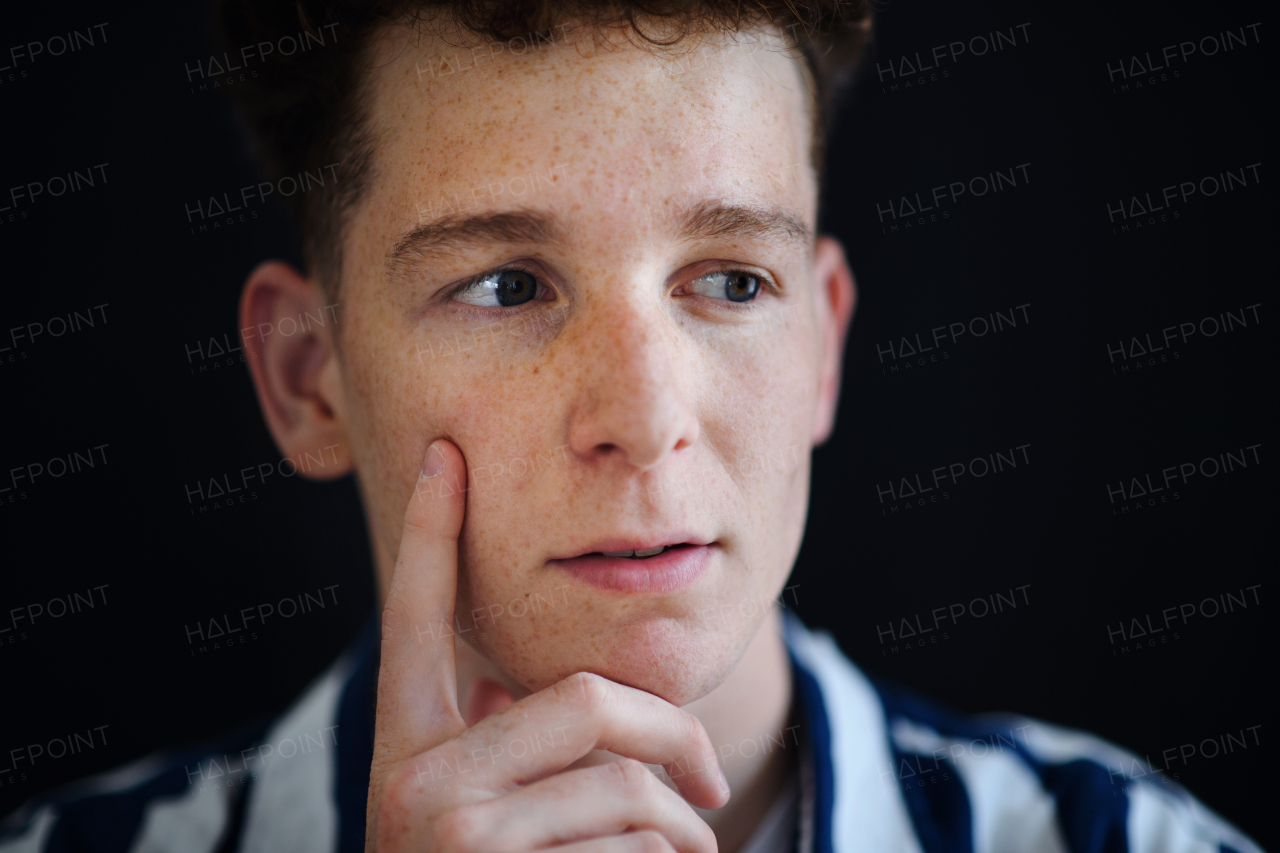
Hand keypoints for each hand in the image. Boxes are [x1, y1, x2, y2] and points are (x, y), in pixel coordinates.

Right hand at [366, 439, 728, 851]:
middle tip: (712, 780)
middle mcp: (415, 781)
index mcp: (404, 750)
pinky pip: (639, 848)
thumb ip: (490, 746)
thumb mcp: (464, 818)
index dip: (426, 535)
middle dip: (671, 735)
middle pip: (584, 699)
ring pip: (626, 785)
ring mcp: (455, 833)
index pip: (414, 622)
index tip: (441, 455)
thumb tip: (508, 689)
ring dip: (684, 824)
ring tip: (697, 849)